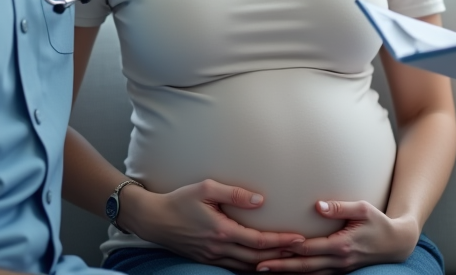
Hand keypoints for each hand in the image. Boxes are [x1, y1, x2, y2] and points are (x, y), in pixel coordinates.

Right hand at [120, 179, 304, 269]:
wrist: (153, 219)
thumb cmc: (179, 200)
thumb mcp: (206, 188)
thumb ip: (234, 193)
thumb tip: (260, 201)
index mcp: (221, 231)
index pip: (258, 241)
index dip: (280, 241)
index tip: (299, 239)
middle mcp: (218, 248)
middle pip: (257, 258)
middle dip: (281, 256)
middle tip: (303, 251)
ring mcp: (212, 257)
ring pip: (246, 267)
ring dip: (268, 264)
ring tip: (288, 259)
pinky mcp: (206, 259)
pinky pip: (234, 268)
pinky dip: (250, 267)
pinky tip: (261, 263)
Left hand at [255, 200, 418, 274]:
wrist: (396, 244)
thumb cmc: (379, 222)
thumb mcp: (363, 209)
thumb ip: (339, 207)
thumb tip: (317, 206)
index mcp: (342, 245)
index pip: (310, 247)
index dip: (290, 247)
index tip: (271, 245)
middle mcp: (339, 261)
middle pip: (304, 266)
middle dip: (281, 266)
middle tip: (258, 266)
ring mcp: (340, 269)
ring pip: (309, 274)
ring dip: (287, 273)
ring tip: (266, 271)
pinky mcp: (340, 271)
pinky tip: (288, 273)